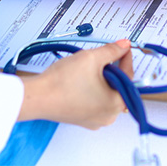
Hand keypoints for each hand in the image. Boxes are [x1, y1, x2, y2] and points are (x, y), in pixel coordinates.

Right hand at [18, 40, 133, 128]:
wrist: (37, 97)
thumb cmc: (62, 83)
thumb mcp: (91, 58)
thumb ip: (111, 50)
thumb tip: (123, 45)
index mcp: (116, 104)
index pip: (128, 75)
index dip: (125, 57)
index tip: (122, 48)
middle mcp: (108, 116)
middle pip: (118, 85)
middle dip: (112, 69)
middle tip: (103, 56)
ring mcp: (95, 119)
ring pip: (106, 93)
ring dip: (102, 79)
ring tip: (89, 68)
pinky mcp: (83, 119)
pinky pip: (95, 101)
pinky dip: (92, 89)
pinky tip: (81, 80)